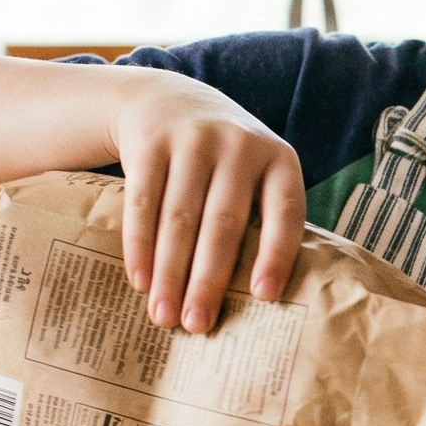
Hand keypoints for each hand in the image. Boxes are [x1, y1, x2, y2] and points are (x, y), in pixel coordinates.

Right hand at [109, 79, 305, 332]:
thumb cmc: (223, 161)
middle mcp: (239, 146)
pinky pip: (143, 203)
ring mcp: (193, 140)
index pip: (285, 212)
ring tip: (164, 316)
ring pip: (180, 218)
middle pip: (224, 223)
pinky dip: (140, 246)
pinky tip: (140, 281)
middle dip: (208, 280)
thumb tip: (259, 304)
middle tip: (197, 326)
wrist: (169, 100)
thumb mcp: (255, 173)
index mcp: (278, 159)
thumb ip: (262, 219)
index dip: (276, 255)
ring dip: (170, 273)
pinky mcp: (150, 143)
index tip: (264, 297)